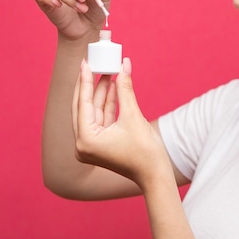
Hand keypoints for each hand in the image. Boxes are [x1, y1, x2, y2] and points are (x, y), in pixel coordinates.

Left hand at [72, 58, 171, 188]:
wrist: (155, 175)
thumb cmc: (145, 152)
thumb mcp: (133, 115)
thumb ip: (125, 89)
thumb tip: (123, 65)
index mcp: (85, 140)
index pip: (83, 103)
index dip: (86, 80)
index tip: (85, 62)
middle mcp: (82, 144)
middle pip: (83, 107)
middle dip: (91, 85)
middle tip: (92, 63)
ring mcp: (90, 145)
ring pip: (93, 111)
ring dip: (101, 92)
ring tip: (107, 70)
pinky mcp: (99, 144)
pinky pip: (100, 118)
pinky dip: (106, 104)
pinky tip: (111, 86)